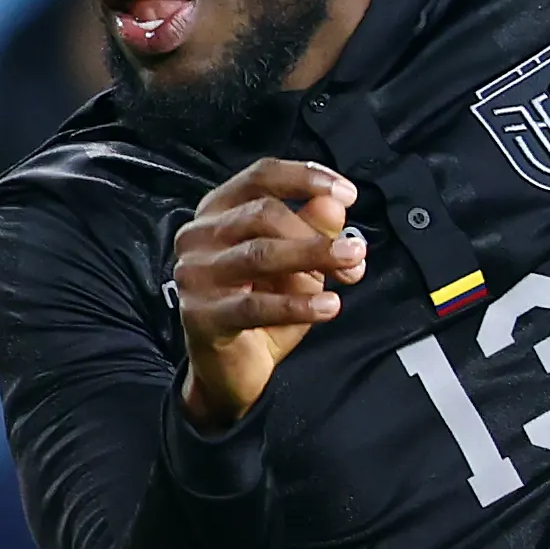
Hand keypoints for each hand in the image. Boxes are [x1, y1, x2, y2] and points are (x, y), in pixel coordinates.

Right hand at [170, 156, 360, 430]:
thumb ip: (313, 231)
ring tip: (351, 268)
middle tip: (354, 254)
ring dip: (313, 257)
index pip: (260, 177)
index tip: (348, 193)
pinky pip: (255, 304)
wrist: (232, 371)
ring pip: (260, 253)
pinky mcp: (201, 314)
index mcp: (218, 212)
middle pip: (263, 214)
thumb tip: (335, 203)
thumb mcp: (297, 266)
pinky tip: (328, 306)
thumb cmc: (263, 310)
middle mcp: (199, 236)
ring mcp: (194, 274)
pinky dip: (298, 304)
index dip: (305, 178)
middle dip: (317, 233)